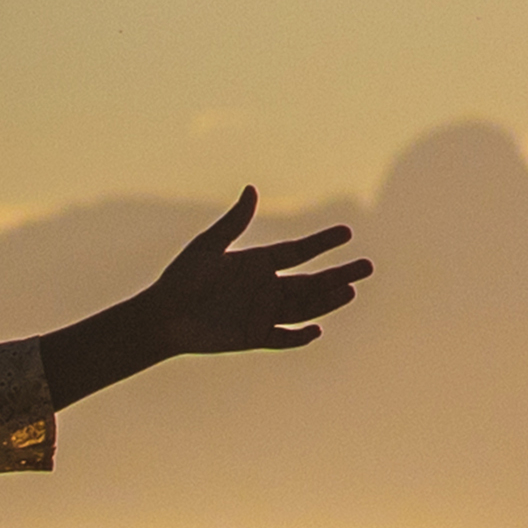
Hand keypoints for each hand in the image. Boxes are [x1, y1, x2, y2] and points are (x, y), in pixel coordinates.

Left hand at [140, 185, 366, 358]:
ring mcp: (262, 313)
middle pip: (311, 281)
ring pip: (303, 307)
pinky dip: (299, 337)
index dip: (323, 242)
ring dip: (326, 301)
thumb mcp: (208, 246)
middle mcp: (266, 287)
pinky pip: (282, 338)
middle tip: (366, 267)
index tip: (347, 233)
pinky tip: (316, 330)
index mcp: (258, 262)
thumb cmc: (181, 278)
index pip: (299, 251)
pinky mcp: (253, 337)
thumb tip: (251, 190)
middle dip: (339, 274)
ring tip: (349, 291)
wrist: (161, 316)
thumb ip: (233, 222)